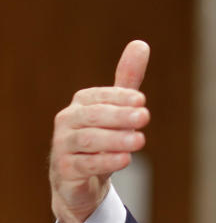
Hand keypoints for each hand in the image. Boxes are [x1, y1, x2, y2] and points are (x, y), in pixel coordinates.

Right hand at [49, 40, 150, 222]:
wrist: (80, 179)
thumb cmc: (102, 137)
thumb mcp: (116, 108)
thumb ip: (127, 80)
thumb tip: (141, 44)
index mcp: (81, 103)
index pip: (99, 97)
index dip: (119, 97)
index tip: (141, 100)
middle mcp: (68, 122)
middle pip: (93, 117)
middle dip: (120, 116)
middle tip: (145, 117)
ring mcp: (63, 146)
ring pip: (88, 140)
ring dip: (115, 139)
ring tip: (140, 140)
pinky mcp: (66, 171)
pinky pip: (84, 165)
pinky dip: (105, 162)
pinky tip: (125, 160)